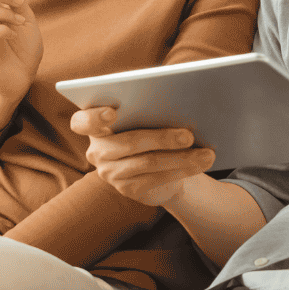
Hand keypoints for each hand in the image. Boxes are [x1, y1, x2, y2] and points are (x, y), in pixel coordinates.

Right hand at [72, 107, 214, 206]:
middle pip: (128, 143)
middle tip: (189, 135)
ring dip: (182, 158)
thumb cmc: (152, 125)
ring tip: (206, 154)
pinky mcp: (128, 189)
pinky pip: (157, 179)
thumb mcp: (148, 113)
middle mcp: (98, 150)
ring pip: (148, 163)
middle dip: (162, 138)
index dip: (94, 117)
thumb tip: (179, 99)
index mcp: (95, 123)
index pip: (82, 122)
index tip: (113, 112)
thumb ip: (151, 105)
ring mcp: (110, 173)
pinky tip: (201, 163)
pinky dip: (183, 169)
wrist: (161, 162)